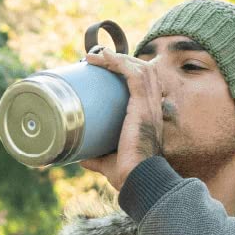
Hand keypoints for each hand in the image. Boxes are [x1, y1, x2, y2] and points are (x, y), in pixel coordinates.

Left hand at [79, 46, 166, 191]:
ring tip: (95, 56)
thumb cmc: (127, 174)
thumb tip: (82, 159)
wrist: (137, 179)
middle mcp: (153, 107)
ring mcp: (150, 105)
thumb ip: (97, 158)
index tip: (106, 69)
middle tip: (96, 59)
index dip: (128, 72)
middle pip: (142, 71)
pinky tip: (105, 55)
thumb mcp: (109, 162)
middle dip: (121, 60)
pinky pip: (133, 74)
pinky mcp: (142, 105)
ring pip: (139, 68)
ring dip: (116, 58)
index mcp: (148, 116)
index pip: (144, 85)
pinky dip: (119, 62)